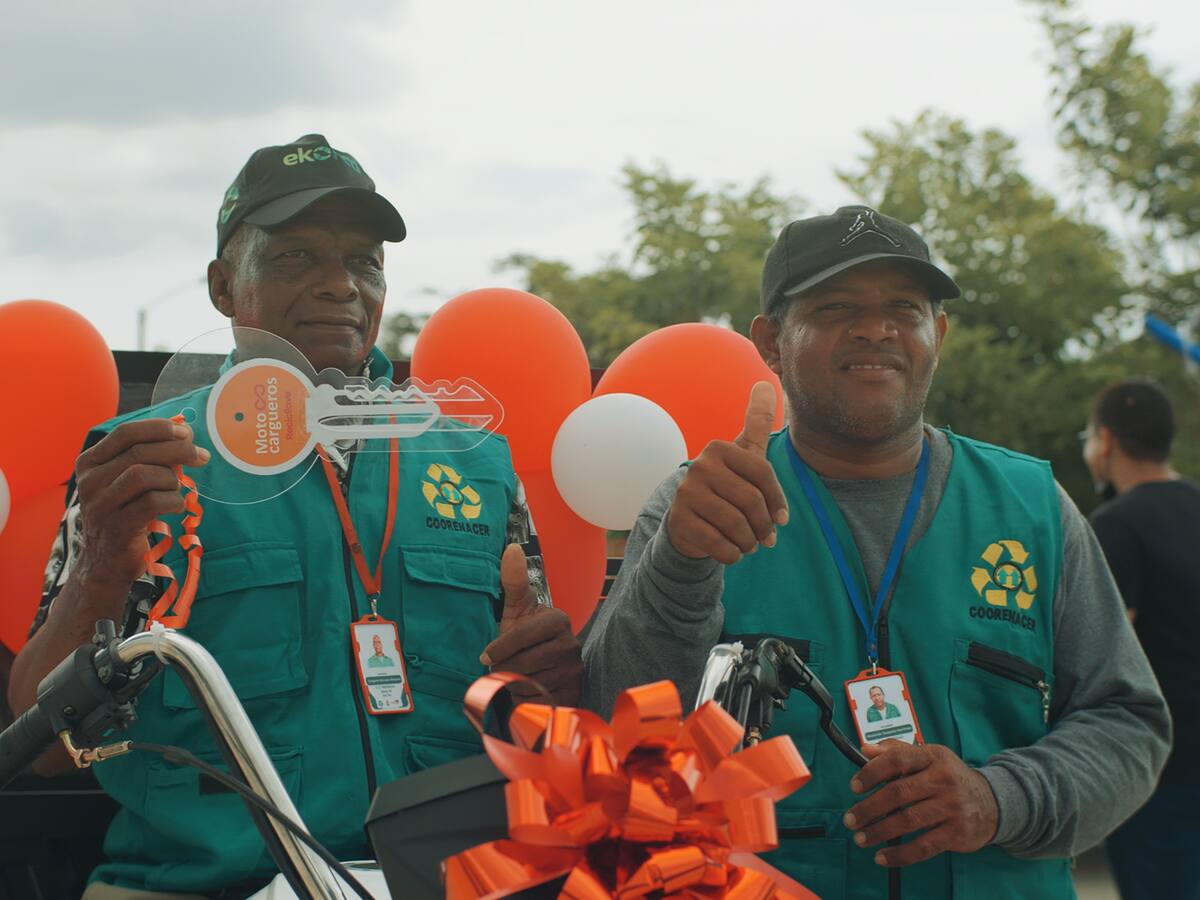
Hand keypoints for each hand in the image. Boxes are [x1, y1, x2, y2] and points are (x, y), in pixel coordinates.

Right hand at [74, 419, 209, 590]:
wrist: (107, 561)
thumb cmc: (126, 513)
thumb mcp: (128, 480)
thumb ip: (149, 456)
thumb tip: (185, 433)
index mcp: (90, 463)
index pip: (125, 433)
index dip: (159, 428)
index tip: (186, 433)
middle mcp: (90, 481)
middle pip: (139, 452)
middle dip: (178, 450)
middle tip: (201, 457)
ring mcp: (100, 505)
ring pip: (144, 474)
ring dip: (172, 479)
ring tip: (176, 489)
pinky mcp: (117, 527)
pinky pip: (153, 502)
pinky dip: (173, 501)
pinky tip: (176, 506)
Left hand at [479, 543, 581, 705]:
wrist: (542, 672)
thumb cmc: (524, 639)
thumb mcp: (516, 610)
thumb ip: (514, 581)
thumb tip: (512, 548)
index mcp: (558, 620)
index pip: (522, 635)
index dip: (500, 647)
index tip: (485, 657)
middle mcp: (572, 645)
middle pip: (523, 662)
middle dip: (506, 667)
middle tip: (501, 668)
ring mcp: (574, 671)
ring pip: (528, 683)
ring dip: (514, 684)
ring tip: (515, 677)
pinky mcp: (572, 695)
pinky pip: (537, 701)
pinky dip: (524, 699)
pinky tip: (525, 692)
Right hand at [665, 381, 787, 563]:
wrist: (687, 522)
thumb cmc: (725, 487)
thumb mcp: (743, 455)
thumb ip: (756, 421)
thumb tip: (766, 382)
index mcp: (719, 448)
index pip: (763, 475)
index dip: (778, 502)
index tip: (782, 520)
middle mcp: (699, 466)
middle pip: (751, 501)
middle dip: (764, 526)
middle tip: (765, 538)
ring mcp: (686, 493)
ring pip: (736, 525)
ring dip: (749, 542)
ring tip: (748, 544)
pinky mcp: (679, 520)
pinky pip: (719, 544)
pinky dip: (732, 554)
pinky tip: (732, 552)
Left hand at [843, 742, 998, 866]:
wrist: (992, 803)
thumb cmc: (950, 778)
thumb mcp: (929, 757)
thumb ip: (896, 751)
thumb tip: (865, 749)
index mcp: (933, 757)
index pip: (898, 759)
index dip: (872, 772)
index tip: (854, 786)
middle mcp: (944, 779)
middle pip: (899, 792)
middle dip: (869, 808)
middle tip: (851, 819)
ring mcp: (952, 807)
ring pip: (908, 820)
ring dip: (879, 831)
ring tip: (860, 838)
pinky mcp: (957, 833)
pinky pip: (923, 846)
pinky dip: (900, 855)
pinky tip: (882, 857)